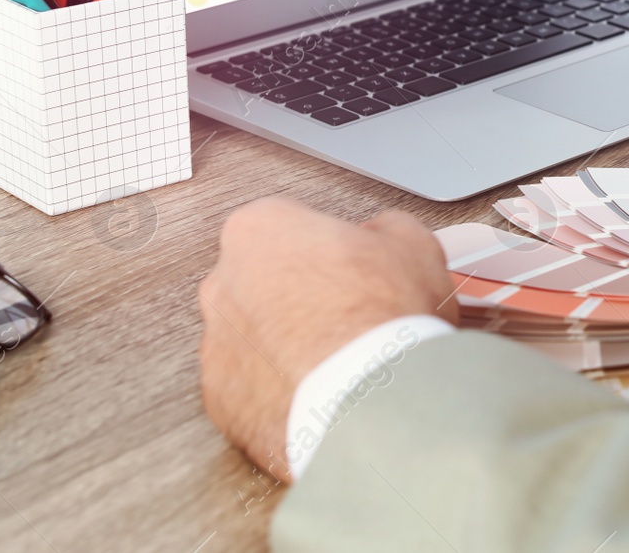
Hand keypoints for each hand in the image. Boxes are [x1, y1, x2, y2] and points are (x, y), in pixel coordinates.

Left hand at [198, 198, 456, 481]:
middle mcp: (223, 284)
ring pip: (254, 338)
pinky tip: (325, 393)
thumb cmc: (386, 320)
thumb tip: (382, 239)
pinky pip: (251, 389)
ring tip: (343, 362)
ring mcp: (216, 347)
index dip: (328, 246)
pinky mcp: (222, 402)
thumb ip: (384, 231)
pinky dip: (281, 391)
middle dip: (301, 294)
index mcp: (259, 230)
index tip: (352, 264)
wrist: (374, 402)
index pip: (287, 225)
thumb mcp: (412, 244)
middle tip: (350, 313)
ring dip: (288, 345)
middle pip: (262, 281)